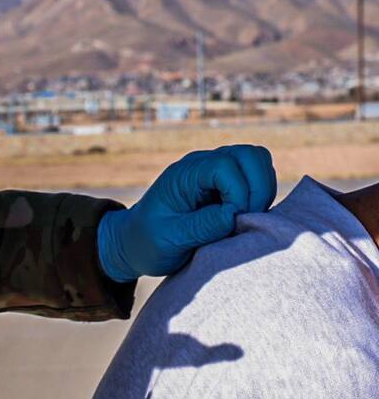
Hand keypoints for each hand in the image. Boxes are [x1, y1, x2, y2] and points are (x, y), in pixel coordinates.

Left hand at [97, 145, 276, 282]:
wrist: (136, 243)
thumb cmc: (147, 242)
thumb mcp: (168, 240)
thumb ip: (200, 227)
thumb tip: (233, 214)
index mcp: (183, 175)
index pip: (225, 165)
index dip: (239, 192)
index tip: (233, 220)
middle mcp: (202, 166)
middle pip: (250, 155)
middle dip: (258, 188)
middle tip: (248, 221)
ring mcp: (217, 172)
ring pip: (258, 162)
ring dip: (262, 191)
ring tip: (247, 220)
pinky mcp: (228, 184)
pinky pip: (258, 178)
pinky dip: (260, 196)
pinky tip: (245, 219)